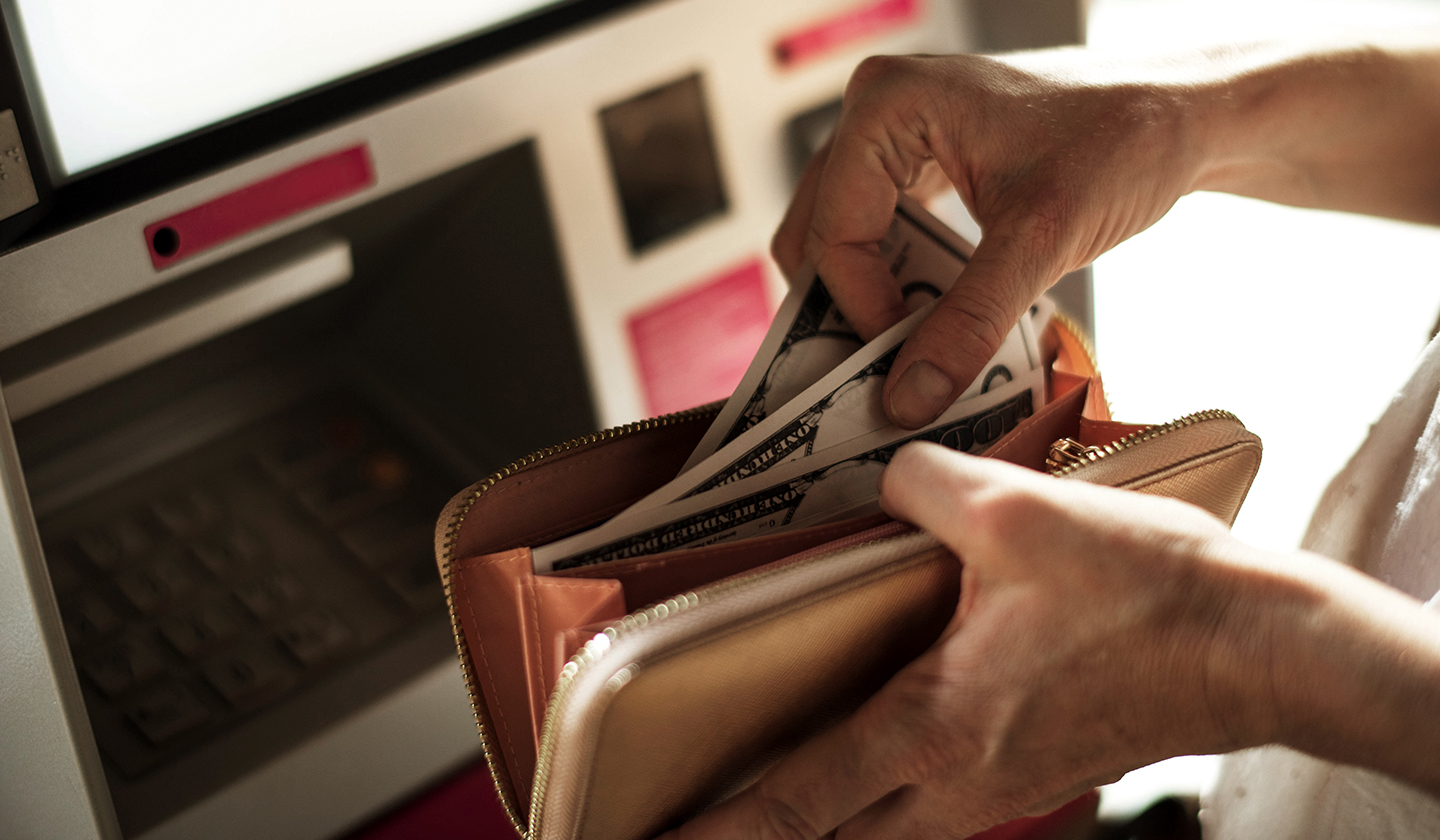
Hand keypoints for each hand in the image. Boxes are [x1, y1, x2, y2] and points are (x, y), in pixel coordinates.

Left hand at [659, 443, 1284, 839]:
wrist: (1260, 645)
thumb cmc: (1150, 592)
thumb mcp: (1016, 510)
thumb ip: (921, 485)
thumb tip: (886, 476)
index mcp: (934, 726)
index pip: (796, 800)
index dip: (717, 832)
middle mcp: (957, 779)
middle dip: (754, 839)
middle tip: (692, 822)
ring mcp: (999, 786)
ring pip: (879, 832)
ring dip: (819, 821)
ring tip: (764, 796)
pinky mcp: (1032, 772)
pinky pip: (929, 808)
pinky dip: (877, 799)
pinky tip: (871, 753)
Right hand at [773, 52, 1207, 427]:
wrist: (1184, 114)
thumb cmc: (1124, 140)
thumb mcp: (1041, 239)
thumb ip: (968, 321)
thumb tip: (907, 400)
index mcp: (887, 104)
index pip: (834, 232)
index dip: (860, 311)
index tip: (901, 367)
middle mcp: (877, 107)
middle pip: (820, 233)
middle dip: (848, 308)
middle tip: (883, 372)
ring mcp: (897, 131)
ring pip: (844, 234)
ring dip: (872, 297)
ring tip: (909, 351)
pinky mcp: (922, 156)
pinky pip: (881, 227)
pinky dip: (899, 277)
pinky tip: (931, 316)